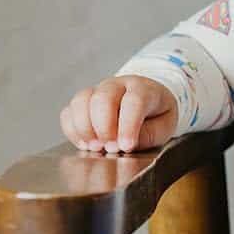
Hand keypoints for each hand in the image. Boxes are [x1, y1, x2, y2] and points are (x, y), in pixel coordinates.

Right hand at [60, 76, 178, 153]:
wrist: (148, 102)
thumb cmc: (157, 115)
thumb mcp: (165, 126)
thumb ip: (148, 135)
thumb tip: (124, 145)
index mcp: (144, 88)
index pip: (134, 101)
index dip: (128, 125)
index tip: (126, 146)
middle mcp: (118, 85)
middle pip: (103, 98)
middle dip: (103, 127)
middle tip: (109, 148)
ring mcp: (98, 91)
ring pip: (81, 100)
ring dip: (85, 128)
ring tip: (95, 147)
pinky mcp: (83, 102)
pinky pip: (68, 111)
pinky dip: (72, 130)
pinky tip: (84, 143)